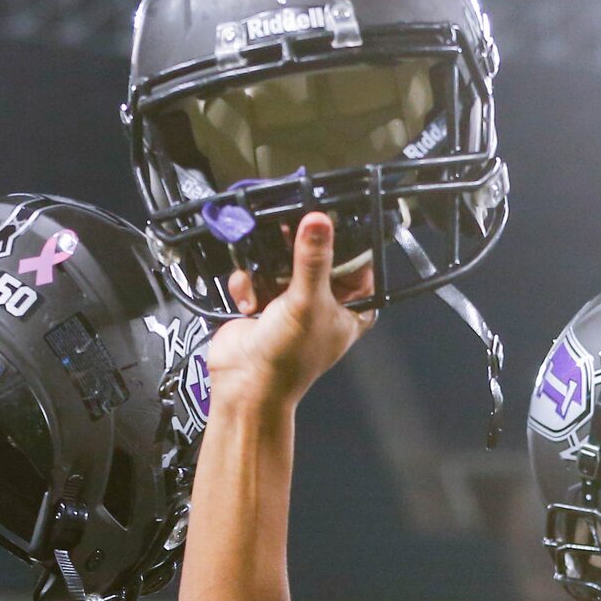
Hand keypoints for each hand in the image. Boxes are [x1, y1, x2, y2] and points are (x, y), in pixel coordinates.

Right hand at [207, 211, 376, 411]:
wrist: (242, 385)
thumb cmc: (287, 359)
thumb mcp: (307, 302)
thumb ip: (313, 259)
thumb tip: (320, 220)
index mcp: (352, 305)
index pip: (358, 260)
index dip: (343, 238)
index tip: (325, 215)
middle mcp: (326, 301)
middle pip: (316, 254)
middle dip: (296, 247)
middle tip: (284, 231)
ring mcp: (293, 300)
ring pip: (283, 260)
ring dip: (266, 266)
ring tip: (261, 275)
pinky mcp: (263, 300)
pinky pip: (257, 274)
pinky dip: (249, 284)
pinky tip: (248, 304)